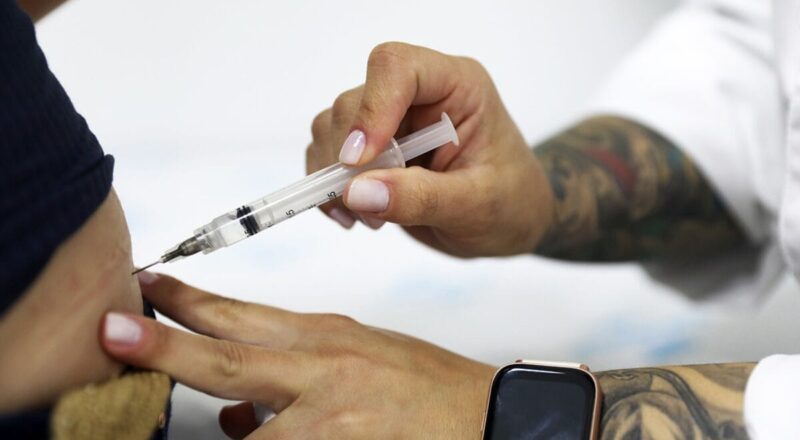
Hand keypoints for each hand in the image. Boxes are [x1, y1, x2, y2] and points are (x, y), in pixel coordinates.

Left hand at [101, 273, 494, 438]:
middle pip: (229, 357)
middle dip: (165, 345)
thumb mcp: (359, 356)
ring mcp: (330, 420)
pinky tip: (268, 439)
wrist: (486, 417)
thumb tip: (241, 411)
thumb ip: (297, 373)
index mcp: (325, 337)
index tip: (148, 285)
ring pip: (246, 432)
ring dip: (226, 433)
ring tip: (225, 417)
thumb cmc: (423, 387)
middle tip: (114, 329)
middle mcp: (322, 372)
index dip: (188, 301)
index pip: (242, 313)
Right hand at [307, 42, 553, 256]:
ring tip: (369, 219)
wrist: (510, 222)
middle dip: (350, 159)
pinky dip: (328, 187)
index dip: (371, 109)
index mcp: (457, 87)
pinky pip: (327, 153)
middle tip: (367, 208)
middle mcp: (419, 95)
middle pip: (355, 101)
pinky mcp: (372, 148)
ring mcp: (391, 120)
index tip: (359, 161)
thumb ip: (420, 198)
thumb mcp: (475, 206)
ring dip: (335, 176)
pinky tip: (355, 216)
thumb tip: (356, 193)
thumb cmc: (510, 204)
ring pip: (333, 126)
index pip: (398, 68)